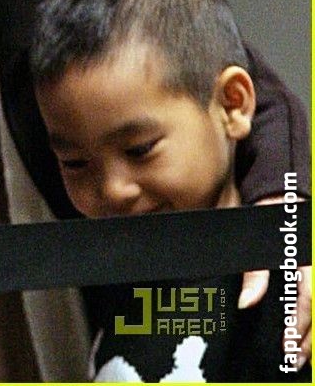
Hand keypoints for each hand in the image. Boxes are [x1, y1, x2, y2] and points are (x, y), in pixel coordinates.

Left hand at [237, 195, 309, 367]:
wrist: (281, 195)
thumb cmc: (269, 218)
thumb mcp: (259, 243)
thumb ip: (255, 273)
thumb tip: (247, 303)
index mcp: (307, 262)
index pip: (308, 301)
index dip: (300, 328)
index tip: (290, 349)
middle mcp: (314, 267)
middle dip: (309, 339)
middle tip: (295, 360)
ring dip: (313, 333)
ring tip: (302, 354)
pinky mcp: (312, 271)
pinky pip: (313, 297)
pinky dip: (311, 316)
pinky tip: (306, 332)